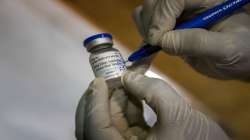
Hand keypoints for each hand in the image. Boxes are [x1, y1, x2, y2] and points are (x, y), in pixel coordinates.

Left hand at [75, 71, 229, 139]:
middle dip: (104, 98)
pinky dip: (128, 106)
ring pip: (111, 122)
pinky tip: (134, 90)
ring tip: (125, 78)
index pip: (96, 130)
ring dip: (117, 99)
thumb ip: (153, 90)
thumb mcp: (178, 114)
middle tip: (111, 76)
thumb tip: (129, 75)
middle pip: (98, 125)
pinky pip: (125, 124)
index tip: (99, 80)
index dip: (95, 103)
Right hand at [133, 0, 249, 80]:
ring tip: (155, 46)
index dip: (161, 16)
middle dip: (151, 23)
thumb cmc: (241, 52)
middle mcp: (189, 2)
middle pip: (155, 1)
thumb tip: (163, 41)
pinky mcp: (170, 26)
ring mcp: (178, 14)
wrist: (240, 61)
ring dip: (145, 29)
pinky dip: (144, 36)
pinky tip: (150, 49)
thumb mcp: (225, 48)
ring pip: (147, 10)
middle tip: (156, 44)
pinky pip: (147, 24)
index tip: (157, 40)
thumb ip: (197, 42)